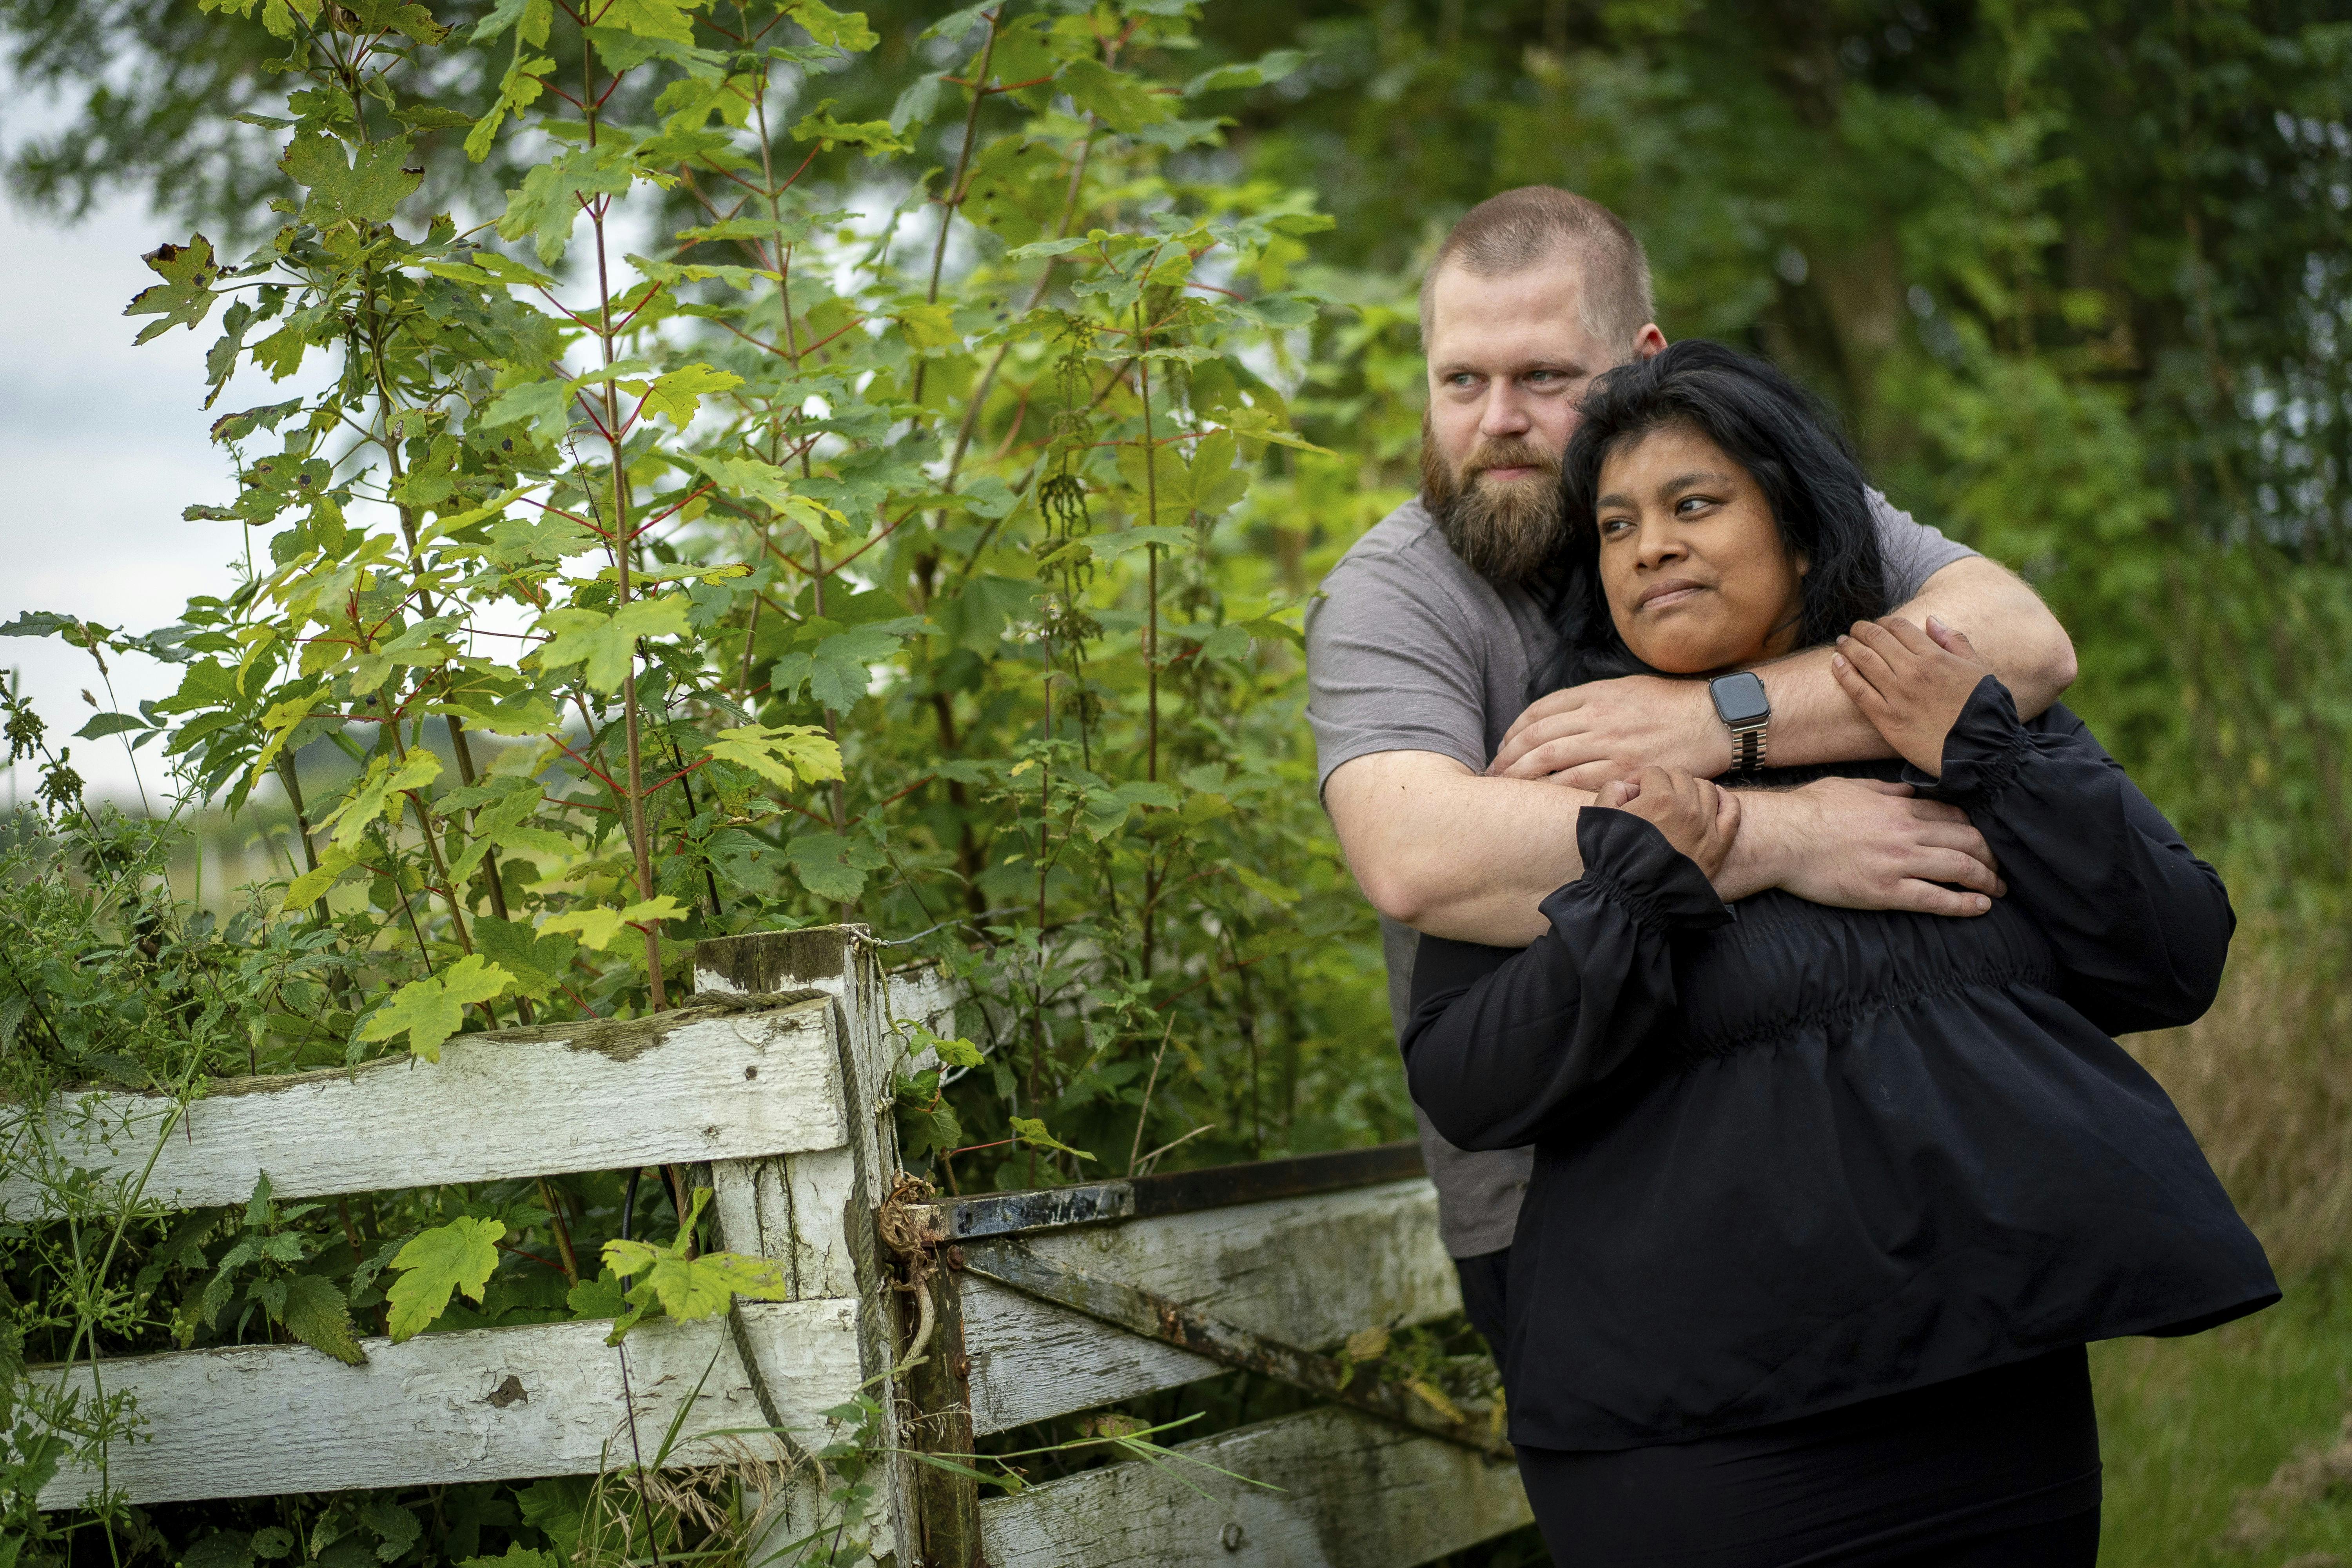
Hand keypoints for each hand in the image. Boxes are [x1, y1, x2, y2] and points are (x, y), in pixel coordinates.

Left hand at [1489, 674, 1730, 786]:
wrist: (1712, 721)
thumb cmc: (1669, 705)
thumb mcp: (1626, 688)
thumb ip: (1590, 699)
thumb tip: (1555, 715)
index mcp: (1595, 694)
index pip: (1538, 711)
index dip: (1513, 732)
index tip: (1502, 748)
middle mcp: (1597, 717)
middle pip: (1535, 737)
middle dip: (1506, 758)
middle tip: (1491, 775)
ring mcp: (1609, 745)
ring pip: (1548, 761)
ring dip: (1519, 776)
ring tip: (1504, 790)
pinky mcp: (1623, 771)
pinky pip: (1574, 783)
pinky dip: (1548, 792)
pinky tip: (1535, 801)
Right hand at [1594, 765, 1740, 880]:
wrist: (1635, 898)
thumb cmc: (1614, 860)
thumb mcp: (1600, 819)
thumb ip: (1611, 792)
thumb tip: (1628, 786)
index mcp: (1659, 797)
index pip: (1653, 773)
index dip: (1640, 780)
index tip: (1633, 793)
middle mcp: (1687, 807)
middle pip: (1681, 776)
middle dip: (1665, 781)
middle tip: (1654, 796)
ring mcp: (1706, 825)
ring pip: (1706, 789)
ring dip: (1692, 788)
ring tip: (1681, 798)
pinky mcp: (1718, 845)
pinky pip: (1731, 811)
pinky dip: (1725, 800)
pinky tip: (1716, 798)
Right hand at [1727, 776, 2004, 915]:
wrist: (1781, 837)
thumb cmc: (1808, 810)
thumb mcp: (1850, 786)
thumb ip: (1885, 789)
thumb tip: (1910, 790)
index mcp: (1898, 806)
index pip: (1952, 815)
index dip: (1975, 828)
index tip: (1982, 839)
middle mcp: (1906, 832)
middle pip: (1967, 840)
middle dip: (1991, 854)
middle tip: (2000, 867)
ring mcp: (1898, 862)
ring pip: (1960, 868)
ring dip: (1987, 879)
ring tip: (1999, 889)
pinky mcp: (1885, 891)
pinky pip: (1936, 898)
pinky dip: (1964, 904)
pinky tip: (1982, 906)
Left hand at [1830, 616, 1994, 777]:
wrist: (1980, 749)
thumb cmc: (1981, 709)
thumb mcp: (1978, 668)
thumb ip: (1954, 641)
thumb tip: (1931, 619)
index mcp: (1935, 657)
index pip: (1899, 627)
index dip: (1884, 621)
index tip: (1878, 624)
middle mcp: (1912, 671)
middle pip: (1877, 639)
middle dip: (1862, 629)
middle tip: (1855, 630)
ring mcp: (1897, 695)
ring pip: (1863, 660)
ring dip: (1849, 646)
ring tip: (1842, 642)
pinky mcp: (1886, 718)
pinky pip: (1858, 690)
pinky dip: (1843, 673)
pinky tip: (1836, 662)